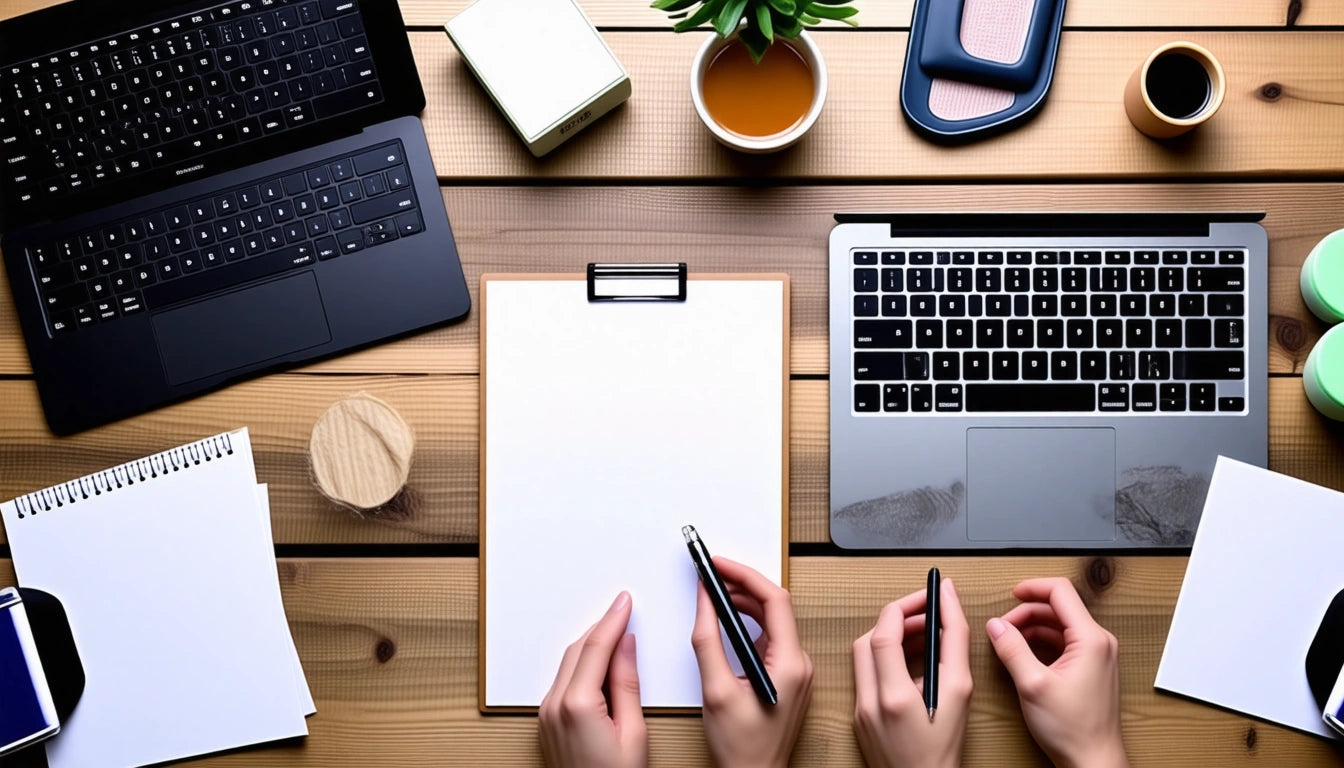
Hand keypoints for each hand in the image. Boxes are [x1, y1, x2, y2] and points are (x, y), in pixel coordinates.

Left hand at [539, 591, 646, 767]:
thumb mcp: (633, 732)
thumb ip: (626, 682)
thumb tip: (626, 645)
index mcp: (577, 704)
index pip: (597, 646)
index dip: (613, 619)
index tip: (624, 601)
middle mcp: (554, 705)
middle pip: (579, 650)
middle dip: (602, 627)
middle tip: (623, 608)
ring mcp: (546, 714)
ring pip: (568, 663)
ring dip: (591, 643)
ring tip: (617, 631)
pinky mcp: (546, 721)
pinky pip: (563, 679)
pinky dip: (582, 663)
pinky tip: (599, 661)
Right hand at [691, 557, 813, 767]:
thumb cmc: (742, 748)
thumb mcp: (716, 689)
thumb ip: (708, 639)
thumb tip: (705, 601)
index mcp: (790, 664)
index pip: (774, 600)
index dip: (744, 575)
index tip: (718, 564)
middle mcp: (800, 663)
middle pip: (774, 605)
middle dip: (740, 585)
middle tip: (710, 573)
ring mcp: (796, 669)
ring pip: (772, 619)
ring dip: (743, 603)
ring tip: (713, 591)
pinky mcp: (787, 675)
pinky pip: (769, 637)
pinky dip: (747, 623)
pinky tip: (725, 619)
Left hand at [852, 578, 971, 767]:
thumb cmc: (944, 751)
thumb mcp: (960, 693)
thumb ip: (955, 641)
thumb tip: (948, 600)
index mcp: (892, 697)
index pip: (885, 633)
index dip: (906, 606)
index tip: (930, 595)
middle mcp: (868, 702)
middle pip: (869, 639)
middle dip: (898, 618)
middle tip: (928, 613)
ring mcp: (859, 710)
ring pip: (864, 654)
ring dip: (890, 636)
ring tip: (923, 634)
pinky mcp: (858, 716)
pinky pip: (866, 673)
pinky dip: (885, 658)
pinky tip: (911, 660)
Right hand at [986, 578, 1128, 767]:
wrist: (1094, 761)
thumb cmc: (1074, 730)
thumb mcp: (1032, 685)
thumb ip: (1011, 649)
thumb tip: (996, 626)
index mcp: (1090, 639)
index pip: (1061, 592)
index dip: (1032, 588)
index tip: (1012, 594)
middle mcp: (1098, 643)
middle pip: (1058, 607)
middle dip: (1026, 612)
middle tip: (1002, 627)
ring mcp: (1097, 655)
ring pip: (1060, 625)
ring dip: (1032, 628)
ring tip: (1009, 641)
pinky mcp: (1091, 668)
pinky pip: (1064, 642)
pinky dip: (1042, 642)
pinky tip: (1024, 655)